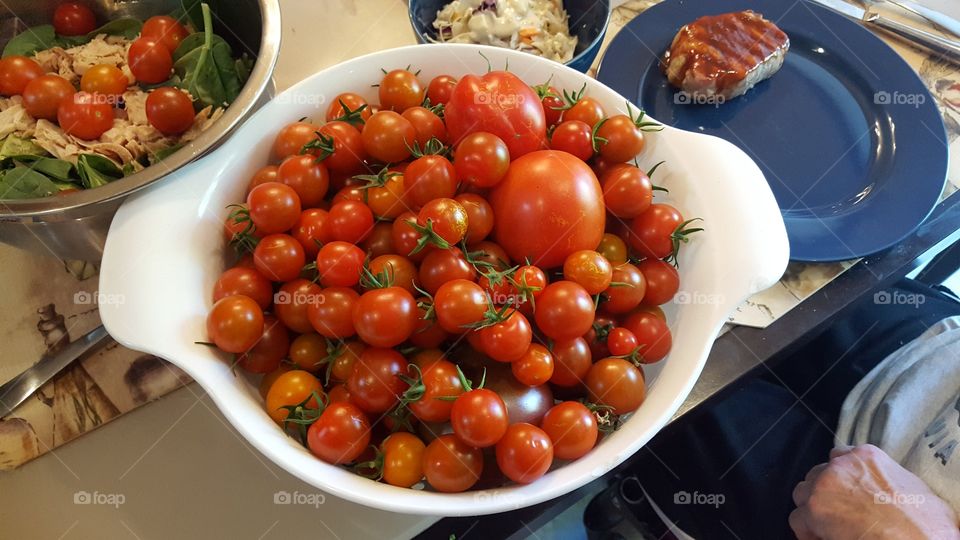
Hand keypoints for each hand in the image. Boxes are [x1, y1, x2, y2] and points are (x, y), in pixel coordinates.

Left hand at [790, 444, 959, 539]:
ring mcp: (823, 486)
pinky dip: (807, 530)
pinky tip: (823, 538)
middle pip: (818, 475)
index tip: (845, 490)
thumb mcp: (911, 485)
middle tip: (839, 512)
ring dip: (813, 509)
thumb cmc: (924, 521)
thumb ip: (885, 476)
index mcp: (865, 455)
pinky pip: (797, 518)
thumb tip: (883, 490)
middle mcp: (840, 466)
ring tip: (830, 526)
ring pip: (803, 493)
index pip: (839, 456)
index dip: (840, 477)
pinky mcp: (813, 510)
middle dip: (825, 492)